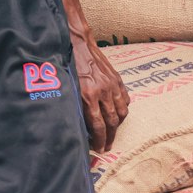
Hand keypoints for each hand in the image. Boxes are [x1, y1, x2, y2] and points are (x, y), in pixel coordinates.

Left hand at [72, 33, 129, 156]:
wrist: (77, 43)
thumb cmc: (67, 66)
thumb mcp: (66, 88)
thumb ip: (74, 106)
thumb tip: (79, 125)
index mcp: (88, 95)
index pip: (98, 126)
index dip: (99, 140)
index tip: (98, 149)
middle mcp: (102, 92)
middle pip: (111, 122)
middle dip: (109, 138)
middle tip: (106, 147)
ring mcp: (112, 85)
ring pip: (121, 112)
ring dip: (117, 126)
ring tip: (112, 133)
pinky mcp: (117, 78)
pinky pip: (125, 99)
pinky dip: (123, 109)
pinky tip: (117, 114)